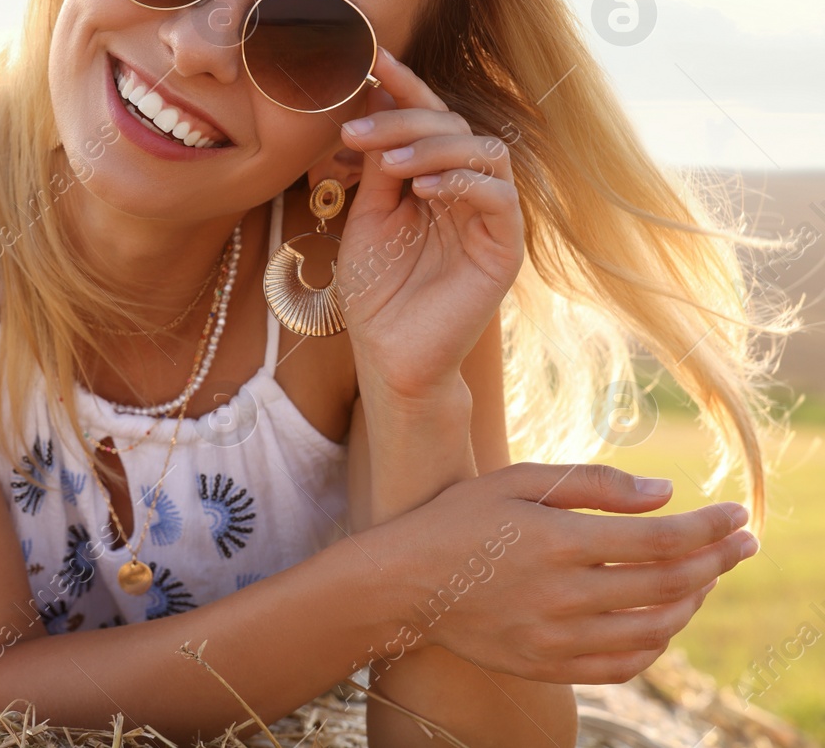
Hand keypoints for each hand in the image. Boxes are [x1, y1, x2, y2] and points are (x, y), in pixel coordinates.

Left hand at [334, 47, 522, 397]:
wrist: (389, 356)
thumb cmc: (376, 291)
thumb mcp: (367, 215)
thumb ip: (376, 163)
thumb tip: (373, 96)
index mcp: (436, 177)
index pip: (428, 118)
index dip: (404, 85)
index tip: (369, 58)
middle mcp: (469, 190)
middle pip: (455, 125)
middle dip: (406, 118)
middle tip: (356, 131)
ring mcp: (491, 217)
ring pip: (484, 151)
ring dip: (434, 146)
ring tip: (390, 164)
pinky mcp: (506, 248)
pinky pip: (500, 197)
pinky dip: (463, 183)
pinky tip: (424, 190)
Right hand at [372, 462, 757, 682]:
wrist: (403, 584)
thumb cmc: (458, 519)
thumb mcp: (516, 480)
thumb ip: (592, 483)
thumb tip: (664, 493)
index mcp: (557, 541)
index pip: (660, 540)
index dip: (709, 528)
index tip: (738, 515)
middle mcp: (563, 595)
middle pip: (668, 585)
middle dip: (717, 561)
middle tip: (743, 544)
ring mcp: (557, 637)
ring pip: (654, 629)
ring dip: (692, 602)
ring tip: (703, 578)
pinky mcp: (549, 665)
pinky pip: (625, 664)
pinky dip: (656, 643)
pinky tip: (662, 618)